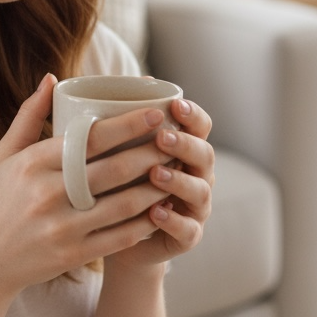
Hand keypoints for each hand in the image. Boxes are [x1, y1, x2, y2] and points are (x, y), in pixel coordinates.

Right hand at [0, 74, 175, 301]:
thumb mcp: (5, 155)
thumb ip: (29, 116)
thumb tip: (51, 78)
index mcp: (33, 163)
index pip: (89, 138)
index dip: (127, 125)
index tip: (156, 114)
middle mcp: (48, 193)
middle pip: (114, 169)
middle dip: (151, 153)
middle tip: (176, 141)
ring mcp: (62, 227)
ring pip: (123, 204)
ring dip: (155, 187)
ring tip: (176, 172)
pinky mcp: (73, 254)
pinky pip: (120, 237)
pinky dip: (144, 222)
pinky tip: (160, 209)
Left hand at [105, 96, 214, 270]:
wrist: (112, 235)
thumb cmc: (114, 183)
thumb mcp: (113, 150)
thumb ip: (118, 122)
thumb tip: (111, 79)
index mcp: (184, 149)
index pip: (200, 126)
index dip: (192, 114)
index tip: (174, 104)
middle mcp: (196, 176)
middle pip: (205, 155)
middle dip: (185, 145)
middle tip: (162, 138)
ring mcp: (195, 208)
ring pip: (200, 191)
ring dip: (179, 181)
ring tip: (155, 174)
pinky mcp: (186, 237)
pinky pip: (187, 229)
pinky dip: (173, 220)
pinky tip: (155, 212)